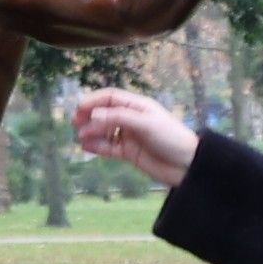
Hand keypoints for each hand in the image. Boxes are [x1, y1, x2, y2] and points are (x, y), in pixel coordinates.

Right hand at [73, 89, 199, 187]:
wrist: (186, 165)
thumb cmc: (170, 138)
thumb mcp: (145, 124)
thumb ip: (119, 117)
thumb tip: (94, 114)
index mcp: (138, 106)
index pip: (111, 98)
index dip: (94, 100)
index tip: (79, 108)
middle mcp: (132, 118)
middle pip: (105, 113)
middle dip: (89, 116)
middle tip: (75, 123)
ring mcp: (129, 136)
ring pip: (104, 131)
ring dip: (91, 132)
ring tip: (81, 137)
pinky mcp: (129, 153)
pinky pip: (108, 147)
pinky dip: (97, 146)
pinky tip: (86, 147)